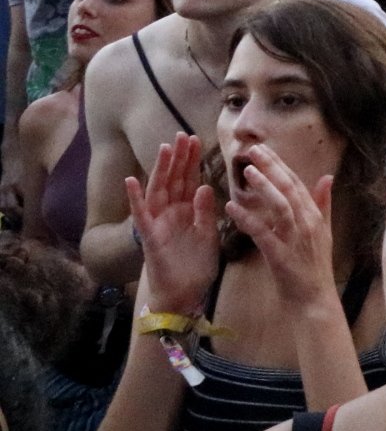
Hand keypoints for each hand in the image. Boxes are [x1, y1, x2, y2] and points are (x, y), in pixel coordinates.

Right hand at [127, 135, 219, 315]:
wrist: (185, 296)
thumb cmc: (196, 268)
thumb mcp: (208, 235)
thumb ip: (206, 212)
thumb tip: (204, 186)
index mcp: (186, 212)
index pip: (189, 181)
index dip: (192, 161)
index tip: (196, 139)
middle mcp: (170, 214)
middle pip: (174, 181)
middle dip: (179, 158)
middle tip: (184, 134)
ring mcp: (158, 224)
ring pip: (158, 191)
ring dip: (161, 170)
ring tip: (164, 148)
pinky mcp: (149, 238)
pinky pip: (141, 216)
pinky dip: (135, 198)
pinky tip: (131, 180)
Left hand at [224, 145, 338, 311]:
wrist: (314, 299)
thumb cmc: (315, 266)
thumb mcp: (324, 232)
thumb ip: (323, 204)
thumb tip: (328, 176)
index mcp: (315, 216)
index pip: (297, 183)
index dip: (281, 165)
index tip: (265, 150)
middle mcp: (308, 223)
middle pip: (289, 189)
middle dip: (272, 168)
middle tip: (253, 151)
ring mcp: (296, 238)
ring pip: (280, 206)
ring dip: (264, 187)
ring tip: (247, 172)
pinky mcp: (281, 255)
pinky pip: (263, 233)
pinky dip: (248, 219)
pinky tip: (232, 208)